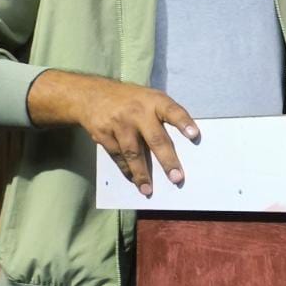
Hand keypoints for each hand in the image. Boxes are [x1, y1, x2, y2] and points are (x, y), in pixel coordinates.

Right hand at [28, 70, 198, 197]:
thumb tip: (184, 143)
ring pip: (133, 152)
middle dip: (167, 160)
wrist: (90, 95)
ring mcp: (119, 124)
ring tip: (148, 190)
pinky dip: (126, 170)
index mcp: (155, 101)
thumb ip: (164, 115)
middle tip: (176, 178)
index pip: (172, 111)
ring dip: (141, 173)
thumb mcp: (150, 98)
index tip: (194, 135)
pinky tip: (133, 180)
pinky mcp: (103, 135)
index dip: (183, 122)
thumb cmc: (131, 100)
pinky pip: (117, 156)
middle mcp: (138, 112)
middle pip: (155, 138)